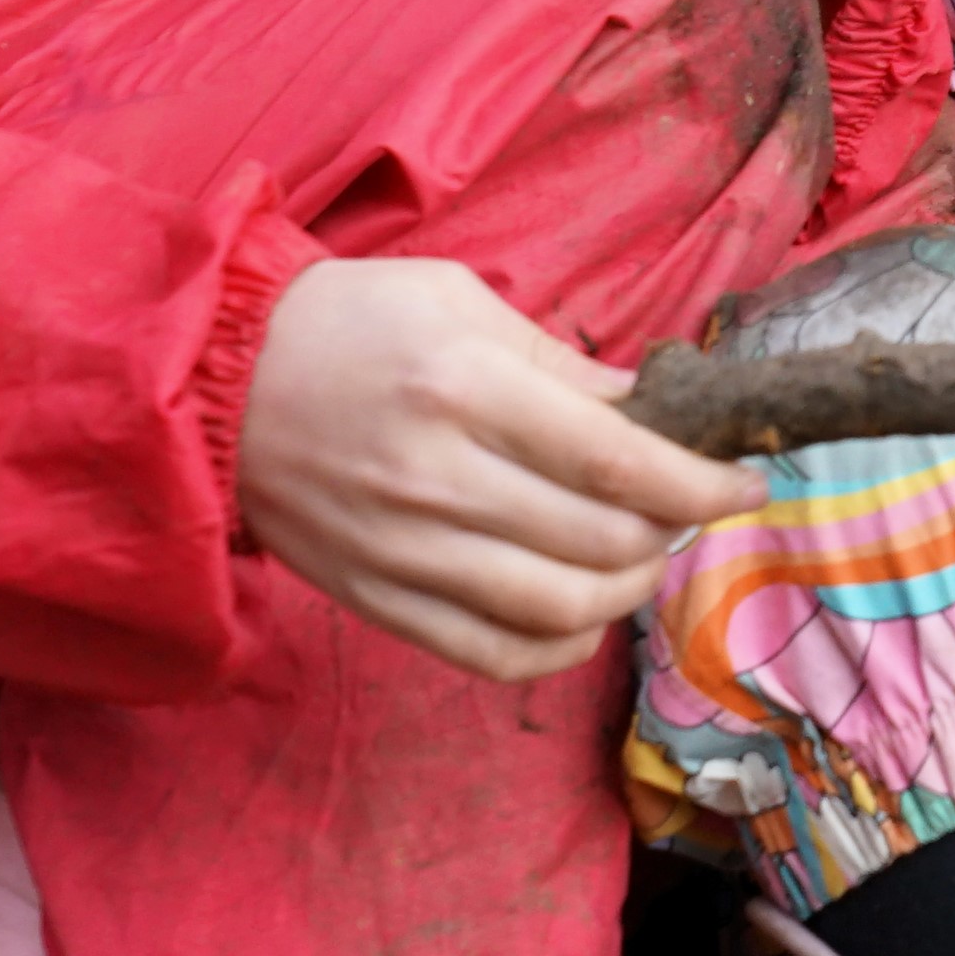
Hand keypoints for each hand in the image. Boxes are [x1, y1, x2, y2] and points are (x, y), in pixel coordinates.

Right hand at [237, 254, 762, 679]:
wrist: (209, 379)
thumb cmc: (346, 323)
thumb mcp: (460, 302)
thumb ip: (563, 366)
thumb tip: (653, 411)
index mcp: (465, 389)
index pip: (619, 461)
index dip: (701, 485)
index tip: (745, 484)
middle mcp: (437, 479)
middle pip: (602, 543)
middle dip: (671, 533)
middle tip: (686, 509)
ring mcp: (402, 550)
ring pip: (558, 611)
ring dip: (626, 593)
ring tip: (639, 557)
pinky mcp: (374, 598)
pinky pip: (491, 653)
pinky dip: (559, 646)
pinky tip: (582, 614)